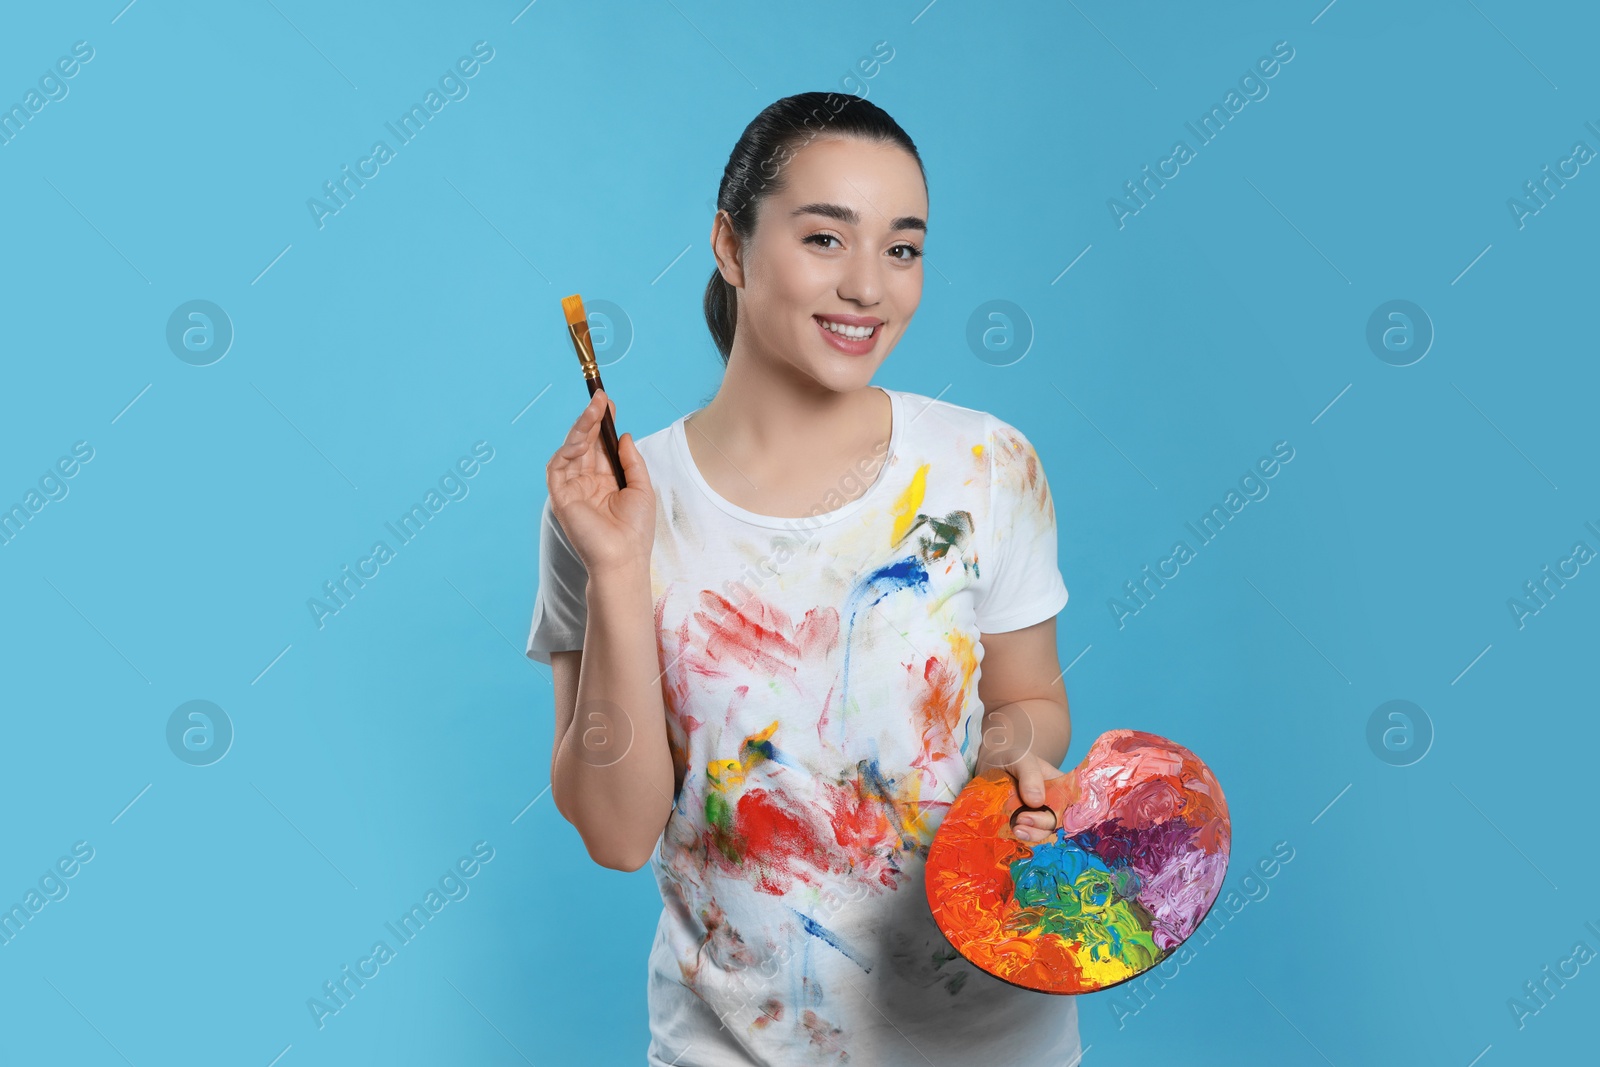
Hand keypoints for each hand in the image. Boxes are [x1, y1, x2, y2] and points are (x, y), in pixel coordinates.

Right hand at [546, 389, 654, 578]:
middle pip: (585, 443)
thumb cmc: (635, 529)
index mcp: (605, 480)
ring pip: (570, 450)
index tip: (609, 403)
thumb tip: (623, 434)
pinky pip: (558, 466)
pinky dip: (568, 449)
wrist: (624, 558)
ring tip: (593, 410)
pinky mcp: (560, 497)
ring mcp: (572, 488)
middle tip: (600, 398)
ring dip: (581, 428)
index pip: (600, 445)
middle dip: (591, 419)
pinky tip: (581, 437)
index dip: (603, 424)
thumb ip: (630, 460)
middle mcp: (586, 481)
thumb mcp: (640, 487)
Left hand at [975, 748, 1067, 844]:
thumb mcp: (1021, 759)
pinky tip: (1012, 832)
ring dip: (1032, 834)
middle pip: (1056, 821)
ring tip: (1016, 828)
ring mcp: (1037, 814)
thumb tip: (1036, 802)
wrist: (991, 764)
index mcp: (1059, 786)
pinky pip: (1027, 834)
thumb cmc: (1011, 759)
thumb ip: (1030, 775)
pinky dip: (1021, 836)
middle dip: (1041, 824)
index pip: (1071, 803)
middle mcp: (1051, 803)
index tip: (1047, 813)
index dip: (1064, 813)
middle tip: (1022, 818)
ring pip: (1042, 832)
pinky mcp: (1023, 823)